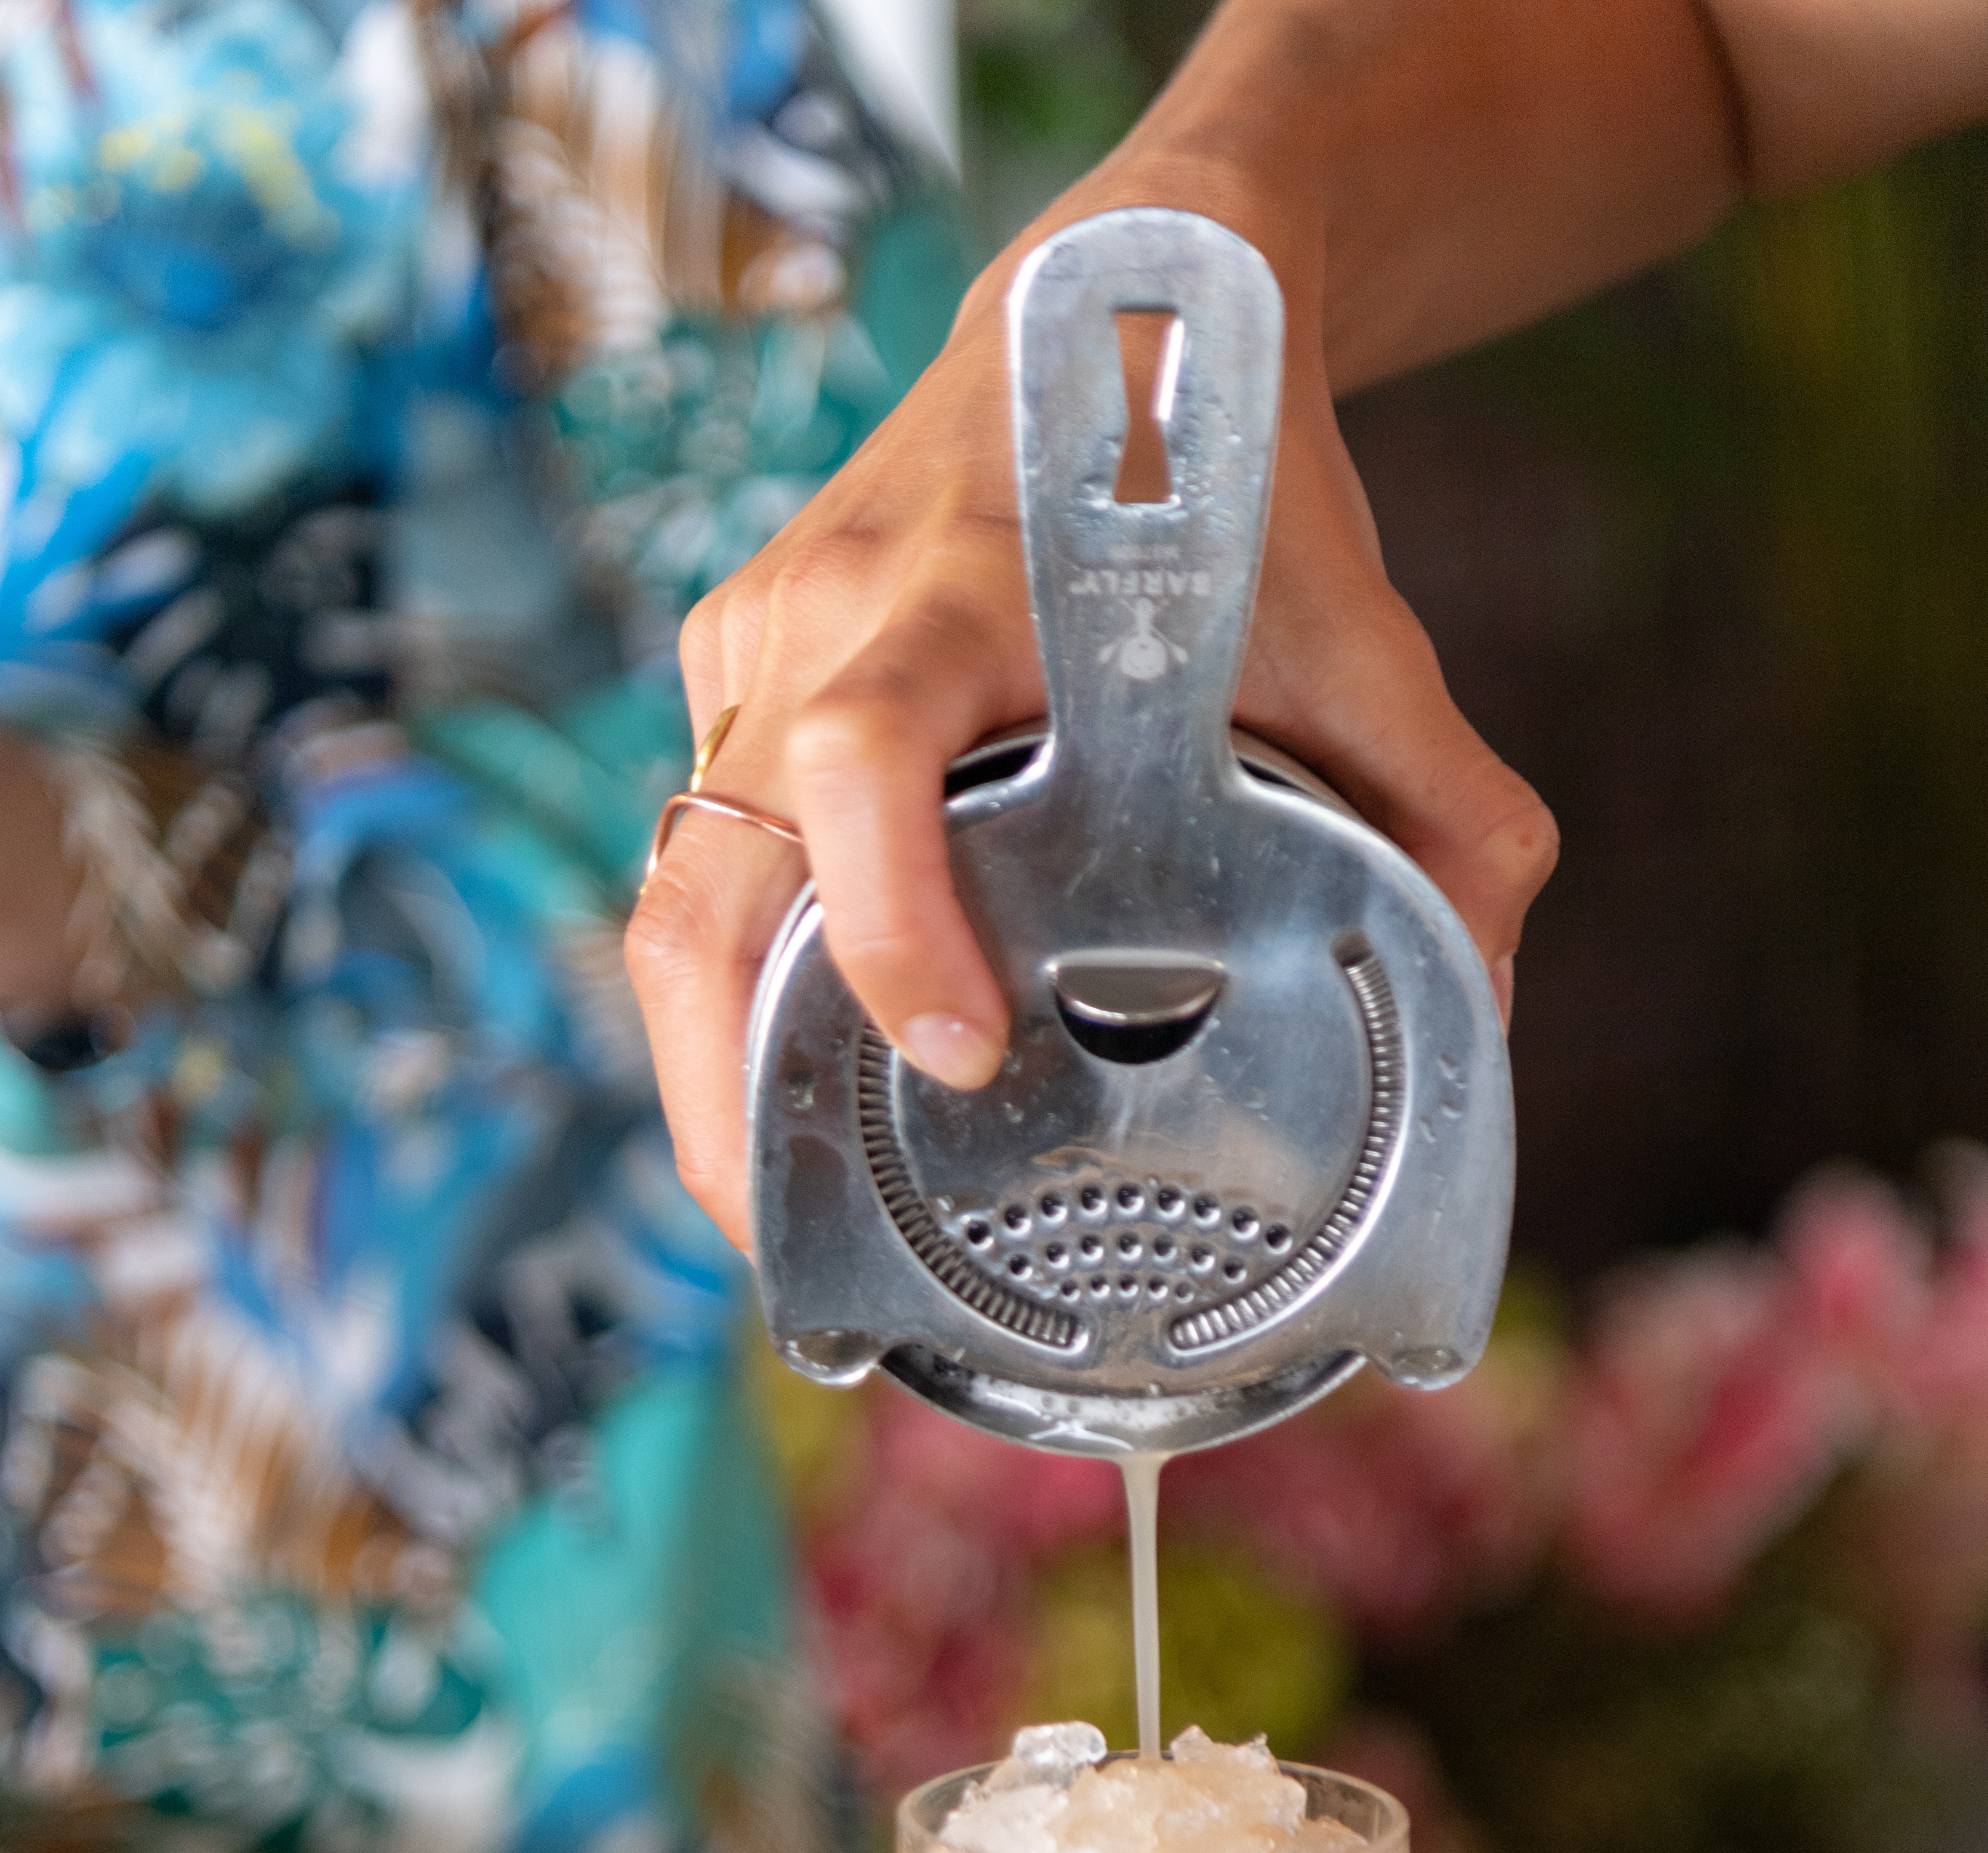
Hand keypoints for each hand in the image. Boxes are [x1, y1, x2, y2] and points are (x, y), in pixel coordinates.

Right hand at [624, 154, 1557, 1248]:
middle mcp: (820, 616)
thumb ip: (1451, 816)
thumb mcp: (1364, 634)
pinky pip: (702, 847)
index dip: (887, 918)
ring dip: (701, 1067)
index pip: (857, 757)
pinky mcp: (734, 666)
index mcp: (954, 590)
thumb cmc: (1231, 472)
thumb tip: (1496, 1011)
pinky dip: (731, 980)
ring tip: (768, 1208)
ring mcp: (754, 643)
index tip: (962, 1050)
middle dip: (722, 1089)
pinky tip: (786, 1079)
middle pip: (701, 883)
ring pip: (674, 887)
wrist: (1130, 291)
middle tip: (788, 1241)